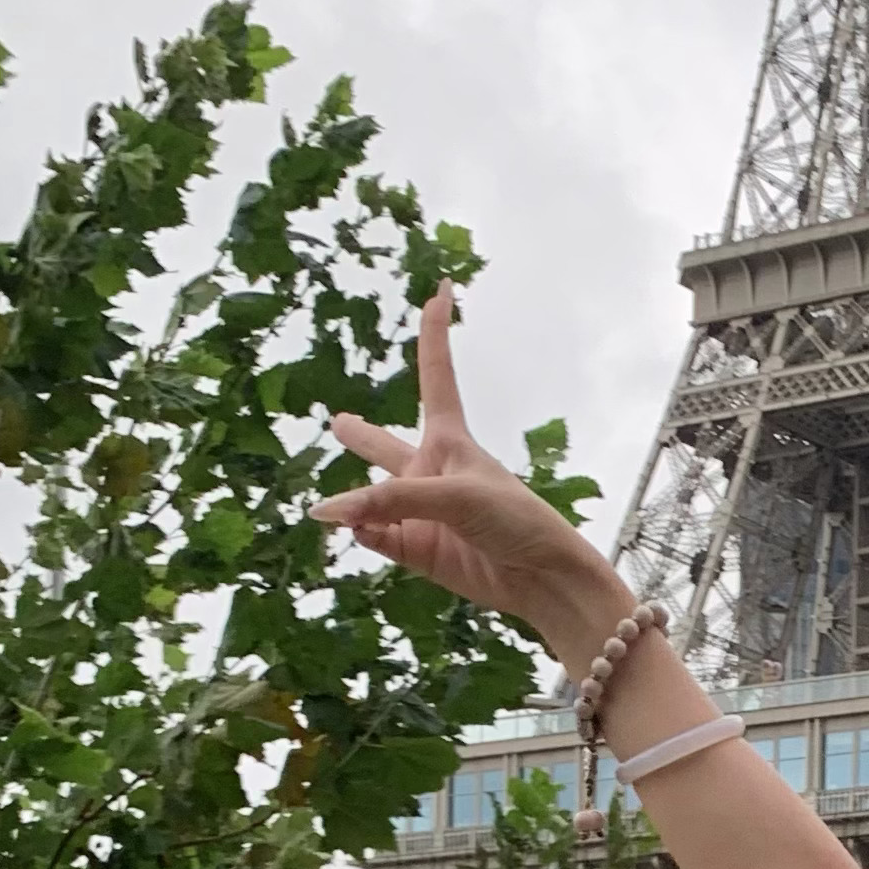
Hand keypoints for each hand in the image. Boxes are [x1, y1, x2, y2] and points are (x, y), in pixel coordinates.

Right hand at [312, 288, 625, 665]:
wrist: (543, 577)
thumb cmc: (513, 519)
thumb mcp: (451, 496)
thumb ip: (387, 500)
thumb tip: (328, 512)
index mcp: (450, 440)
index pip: (436, 375)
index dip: (434, 333)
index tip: (441, 290)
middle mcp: (431, 473)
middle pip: (386, 447)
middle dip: (363, 437)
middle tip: (339, 422)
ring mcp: (423, 513)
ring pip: (372, 500)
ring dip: (352, 502)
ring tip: (326, 511)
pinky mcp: (419, 551)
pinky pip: (378, 538)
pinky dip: (366, 535)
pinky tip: (357, 533)